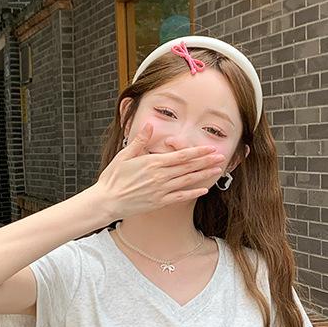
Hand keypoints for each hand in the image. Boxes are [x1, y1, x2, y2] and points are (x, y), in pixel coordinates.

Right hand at [94, 122, 225, 220]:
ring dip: (204, 175)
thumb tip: (149, 124)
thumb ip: (140, 141)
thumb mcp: (124, 155)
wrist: (107, 201)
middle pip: (188, 167)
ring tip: (217, 170)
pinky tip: (204, 189)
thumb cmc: (113, 178)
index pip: (180, 155)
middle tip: (220, 157)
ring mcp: (161, 190)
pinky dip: (193, 192)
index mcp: (152, 162)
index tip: (209, 148)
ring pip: (187, 180)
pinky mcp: (159, 202)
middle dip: (206, 161)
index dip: (197, 151)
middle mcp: (160, 176)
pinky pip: (180, 196)